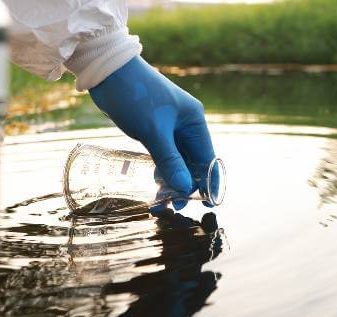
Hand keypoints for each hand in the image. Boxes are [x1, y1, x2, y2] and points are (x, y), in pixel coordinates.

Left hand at [89, 56, 214, 212]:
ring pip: (177, 160)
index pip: (208, 157)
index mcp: (194, 121)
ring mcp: (170, 127)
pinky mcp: (154, 129)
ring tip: (162, 200)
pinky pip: (163, 154)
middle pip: (193, 161)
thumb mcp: (154, 131)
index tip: (207, 203)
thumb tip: (185, 188)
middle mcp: (186, 125)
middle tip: (175, 205)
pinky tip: (154, 183)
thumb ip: (170, 160)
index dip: (208, 181)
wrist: (108, 71)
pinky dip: (161, 169)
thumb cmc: (135, 96)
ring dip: (172, 178)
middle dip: (186, 183)